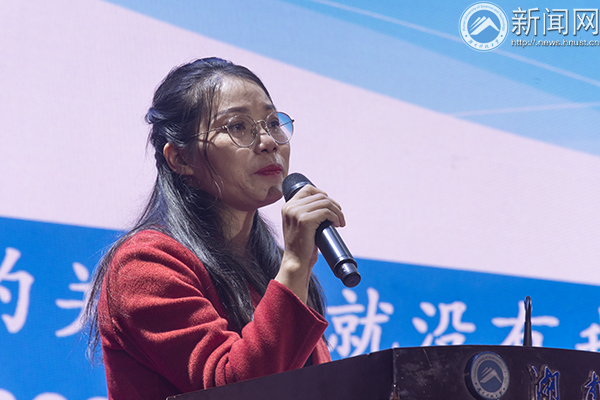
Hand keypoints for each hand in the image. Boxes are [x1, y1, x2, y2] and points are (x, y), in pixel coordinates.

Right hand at [275, 185, 344, 302]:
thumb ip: (306, 213)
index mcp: (287, 207)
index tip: (330, 206)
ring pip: (325, 202)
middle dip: (333, 204)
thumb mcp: (298, 225)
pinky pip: (326, 212)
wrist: (296, 262)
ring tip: (340, 222)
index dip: (322, 194)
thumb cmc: (301, 246)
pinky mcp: (305, 220)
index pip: (308, 189)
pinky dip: (335, 217)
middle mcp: (290, 207)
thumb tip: (326, 204)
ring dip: (337, 211)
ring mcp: (297, 213)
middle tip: (339, 217)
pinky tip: (337, 224)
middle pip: (319, 195)